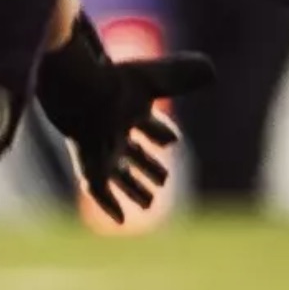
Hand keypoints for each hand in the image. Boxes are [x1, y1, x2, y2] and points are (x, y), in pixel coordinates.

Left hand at [32, 17, 212, 217]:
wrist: (75, 94)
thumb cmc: (115, 85)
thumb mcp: (155, 80)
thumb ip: (183, 76)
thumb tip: (212, 69)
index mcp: (128, 108)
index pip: (147, 123)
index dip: (160, 132)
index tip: (172, 140)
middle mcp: (112, 130)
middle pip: (130, 150)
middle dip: (147, 165)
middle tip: (164, 178)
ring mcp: (98, 148)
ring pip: (116, 173)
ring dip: (133, 188)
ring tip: (149, 204)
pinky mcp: (87, 165)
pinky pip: (97, 190)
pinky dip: (109, 205)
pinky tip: (121, 220)